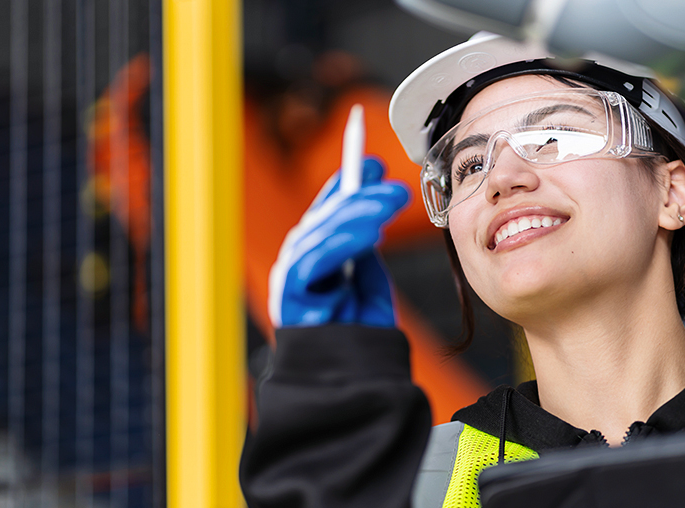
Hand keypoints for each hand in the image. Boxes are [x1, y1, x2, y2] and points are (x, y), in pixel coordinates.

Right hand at [269, 158, 409, 327]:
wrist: (352, 384)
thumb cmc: (360, 337)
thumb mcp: (369, 283)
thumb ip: (363, 249)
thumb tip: (371, 210)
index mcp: (317, 258)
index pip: (329, 210)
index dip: (348, 183)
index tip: (373, 162)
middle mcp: (299, 263)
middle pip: (324, 218)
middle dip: (360, 195)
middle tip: (397, 187)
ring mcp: (290, 278)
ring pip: (318, 233)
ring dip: (356, 215)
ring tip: (390, 206)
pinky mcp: (288, 296)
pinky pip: (312, 261)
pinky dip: (340, 243)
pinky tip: (369, 234)